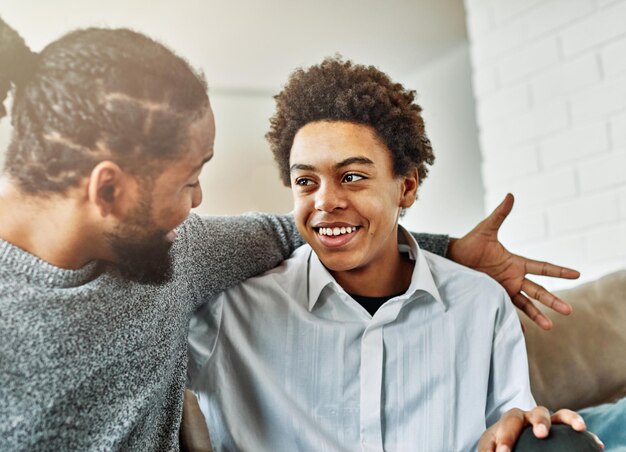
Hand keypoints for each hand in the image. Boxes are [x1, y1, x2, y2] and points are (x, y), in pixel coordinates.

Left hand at [447, 194, 579, 329]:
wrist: (452, 258)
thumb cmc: (470, 243)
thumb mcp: (486, 229)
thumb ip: (500, 215)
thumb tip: (511, 196)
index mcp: (515, 262)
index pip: (542, 267)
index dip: (559, 271)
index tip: (576, 273)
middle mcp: (513, 278)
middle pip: (539, 290)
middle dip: (553, 300)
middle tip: (568, 310)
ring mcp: (504, 289)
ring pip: (526, 304)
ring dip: (538, 315)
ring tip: (550, 326)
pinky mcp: (492, 296)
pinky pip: (506, 310)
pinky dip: (513, 321)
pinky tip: (520, 332)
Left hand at [478, 406, 603, 451]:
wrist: (509, 441)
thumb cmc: (497, 445)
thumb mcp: (489, 447)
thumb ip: (488, 449)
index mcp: (512, 419)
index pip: (510, 422)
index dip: (507, 436)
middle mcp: (531, 417)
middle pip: (537, 412)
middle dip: (540, 421)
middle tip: (542, 434)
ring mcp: (549, 422)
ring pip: (561, 414)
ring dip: (570, 418)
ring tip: (580, 427)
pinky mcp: (563, 430)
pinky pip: (576, 429)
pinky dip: (586, 434)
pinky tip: (597, 445)